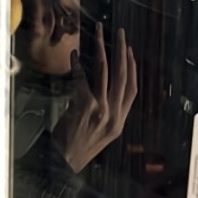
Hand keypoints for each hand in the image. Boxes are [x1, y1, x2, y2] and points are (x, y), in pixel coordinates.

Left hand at [53, 25, 137, 172]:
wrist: (64, 164)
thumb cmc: (78, 148)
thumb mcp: (100, 134)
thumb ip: (105, 114)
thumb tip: (101, 91)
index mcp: (120, 121)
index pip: (132, 89)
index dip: (132, 68)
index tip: (129, 51)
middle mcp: (115, 115)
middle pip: (122, 76)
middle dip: (122, 51)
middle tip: (120, 33)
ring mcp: (101, 110)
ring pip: (105, 72)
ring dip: (102, 49)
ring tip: (100, 34)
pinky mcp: (85, 106)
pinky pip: (83, 79)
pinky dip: (79, 65)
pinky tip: (75, 55)